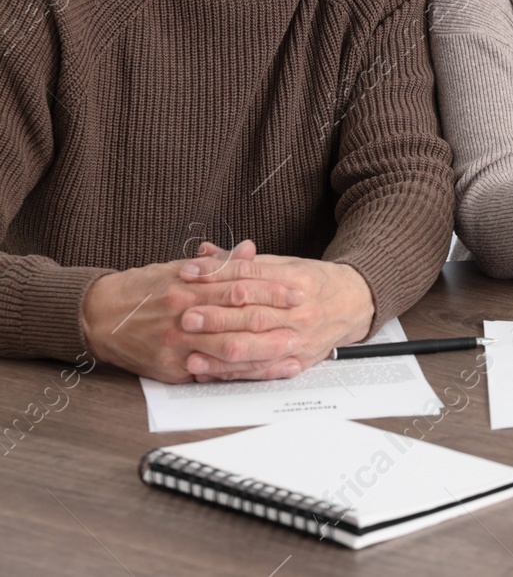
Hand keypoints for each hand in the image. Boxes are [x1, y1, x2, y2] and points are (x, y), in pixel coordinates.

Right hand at [81, 240, 306, 382]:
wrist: (97, 316)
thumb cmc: (142, 290)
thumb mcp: (178, 268)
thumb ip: (218, 264)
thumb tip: (250, 248)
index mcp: (189, 284)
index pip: (240, 284)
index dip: (272, 289)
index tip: (298, 291)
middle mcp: (184, 312)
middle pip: (239, 317)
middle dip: (276, 320)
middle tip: (304, 322)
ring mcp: (178, 343)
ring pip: (229, 348)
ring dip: (265, 351)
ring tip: (292, 351)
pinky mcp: (171, 367)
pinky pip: (211, 372)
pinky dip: (238, 374)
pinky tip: (260, 373)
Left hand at [176, 245, 374, 378]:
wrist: (354, 303)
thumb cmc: (315, 283)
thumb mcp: (284, 264)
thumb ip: (243, 263)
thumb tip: (205, 253)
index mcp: (297, 280)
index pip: (252, 277)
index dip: (218, 276)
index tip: (189, 276)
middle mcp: (301, 312)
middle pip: (254, 316)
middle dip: (217, 318)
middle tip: (186, 318)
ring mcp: (301, 339)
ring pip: (258, 350)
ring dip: (222, 355)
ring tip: (192, 356)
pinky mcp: (300, 361)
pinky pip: (264, 371)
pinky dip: (235, 374)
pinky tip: (211, 374)